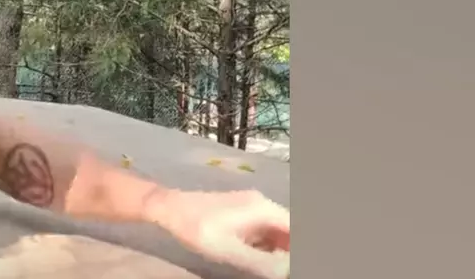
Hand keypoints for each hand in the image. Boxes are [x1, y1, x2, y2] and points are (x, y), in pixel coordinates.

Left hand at [147, 189, 289, 278]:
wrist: (169, 208)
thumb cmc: (198, 228)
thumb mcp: (230, 250)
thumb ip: (262, 262)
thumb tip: (287, 269)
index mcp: (262, 209)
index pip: (295, 226)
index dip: (304, 246)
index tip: (299, 264)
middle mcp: (261, 205)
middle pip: (290, 228)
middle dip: (293, 250)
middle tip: (287, 269)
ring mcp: (251, 208)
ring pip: (278, 231)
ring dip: (283, 250)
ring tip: (279, 268)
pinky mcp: (242, 215)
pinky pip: (265, 232)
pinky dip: (270, 247)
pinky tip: (264, 261)